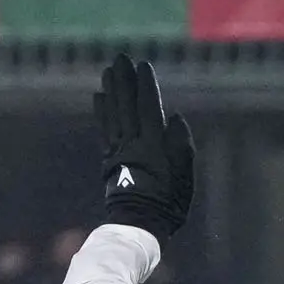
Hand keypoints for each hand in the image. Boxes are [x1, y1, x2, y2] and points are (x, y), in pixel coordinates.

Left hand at [94, 55, 195, 243]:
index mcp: (154, 146)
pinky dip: (102, 112)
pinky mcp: (109, 160)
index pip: (149, 108)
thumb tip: (175, 118)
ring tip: (108, 72)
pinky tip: (99, 97)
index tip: (143, 66)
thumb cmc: (168, 203)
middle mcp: (133, 144)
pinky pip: (104, 130)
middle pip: (127, 106)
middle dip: (124, 82)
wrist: (139, 224)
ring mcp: (118, 151)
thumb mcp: (184, 176)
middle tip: (120, 59)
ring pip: (113, 115)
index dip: (146, 86)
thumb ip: (181, 145)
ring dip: (111, 91)